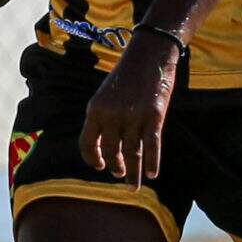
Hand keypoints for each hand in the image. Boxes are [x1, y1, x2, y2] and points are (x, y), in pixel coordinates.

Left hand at [78, 32, 178, 184]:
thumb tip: (104, 148)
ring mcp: (133, 115)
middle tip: (120, 175)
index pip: (87, 143)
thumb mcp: (105, 95)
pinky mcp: (154, 115)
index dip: (93, 159)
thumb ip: (102, 119)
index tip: (100, 166)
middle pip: (111, 151)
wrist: (149, 53)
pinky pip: (152, 145)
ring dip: (132, 173)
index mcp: (95, 109)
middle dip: (115, 167)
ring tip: (133, 188)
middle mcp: (111, 114)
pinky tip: (153, 174)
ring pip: (132, 153)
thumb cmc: (126, 76)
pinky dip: (153, 162)